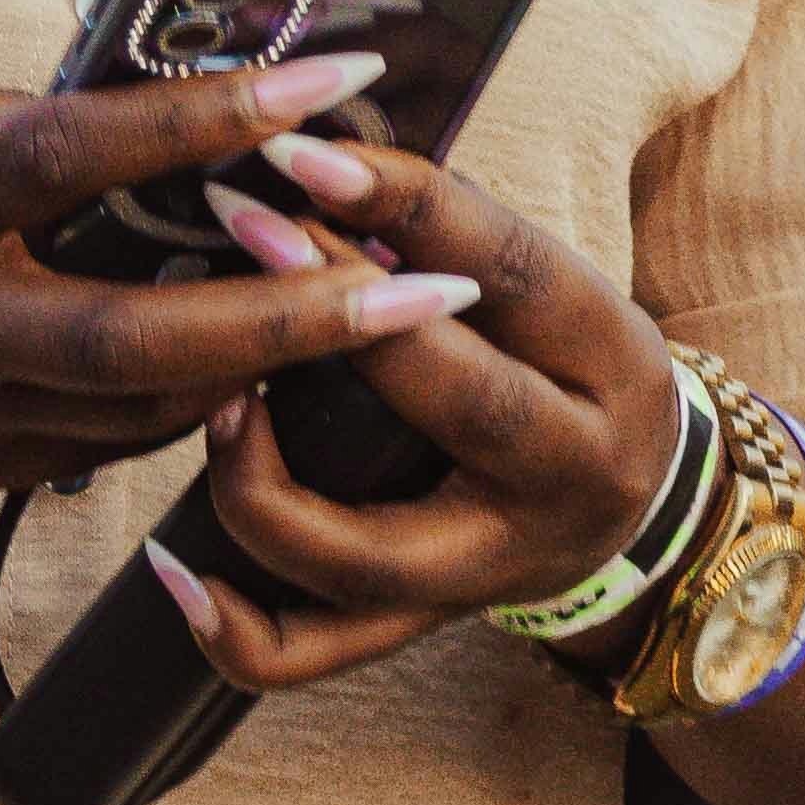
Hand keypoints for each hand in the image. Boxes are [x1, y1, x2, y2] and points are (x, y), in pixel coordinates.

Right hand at [0, 54, 497, 519]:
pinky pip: (120, 436)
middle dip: (305, 312)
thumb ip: (4, 115)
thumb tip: (155, 104)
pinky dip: (208, 397)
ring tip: (404, 311)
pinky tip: (290, 352)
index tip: (333, 73)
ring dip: (283, 365)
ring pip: (155, 409)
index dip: (212, 114)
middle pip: (152, 338)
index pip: (79, 152)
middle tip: (435, 282)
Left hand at [162, 123, 685, 695]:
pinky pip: (315, 654)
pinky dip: (234, 625)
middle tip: (238, 229)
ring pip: (364, 553)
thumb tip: (307, 149)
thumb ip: (445, 234)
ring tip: (212, 396)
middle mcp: (568, 473)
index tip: (299, 151)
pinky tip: (171, 566)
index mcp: (607, 359)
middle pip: (459, 404)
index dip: (407, 205)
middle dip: (335, 314)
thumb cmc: (559, 359)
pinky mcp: (427, 625)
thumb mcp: (544, 287)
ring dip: (262, 476)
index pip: (511, 269)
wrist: (633, 504)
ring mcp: (493, 567)